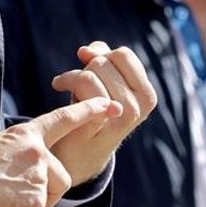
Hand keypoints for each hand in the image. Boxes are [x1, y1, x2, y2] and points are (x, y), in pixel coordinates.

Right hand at [0, 96, 120, 206]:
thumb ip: (21, 154)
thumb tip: (30, 172)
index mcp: (26, 135)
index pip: (63, 120)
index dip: (88, 112)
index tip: (109, 106)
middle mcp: (38, 154)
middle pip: (61, 179)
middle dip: (44, 192)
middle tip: (10, 193)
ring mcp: (39, 179)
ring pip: (47, 202)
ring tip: (0, 201)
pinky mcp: (36, 205)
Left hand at [48, 41, 157, 185]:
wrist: (80, 156)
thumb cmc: (94, 112)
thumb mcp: (107, 84)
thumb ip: (102, 58)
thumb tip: (85, 51)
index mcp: (147, 95)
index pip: (124, 55)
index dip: (102, 54)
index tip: (88, 61)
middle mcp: (138, 108)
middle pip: (104, 62)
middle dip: (87, 67)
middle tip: (78, 80)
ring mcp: (118, 119)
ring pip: (92, 73)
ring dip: (73, 75)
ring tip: (68, 84)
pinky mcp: (96, 125)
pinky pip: (82, 86)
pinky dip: (66, 80)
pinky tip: (58, 84)